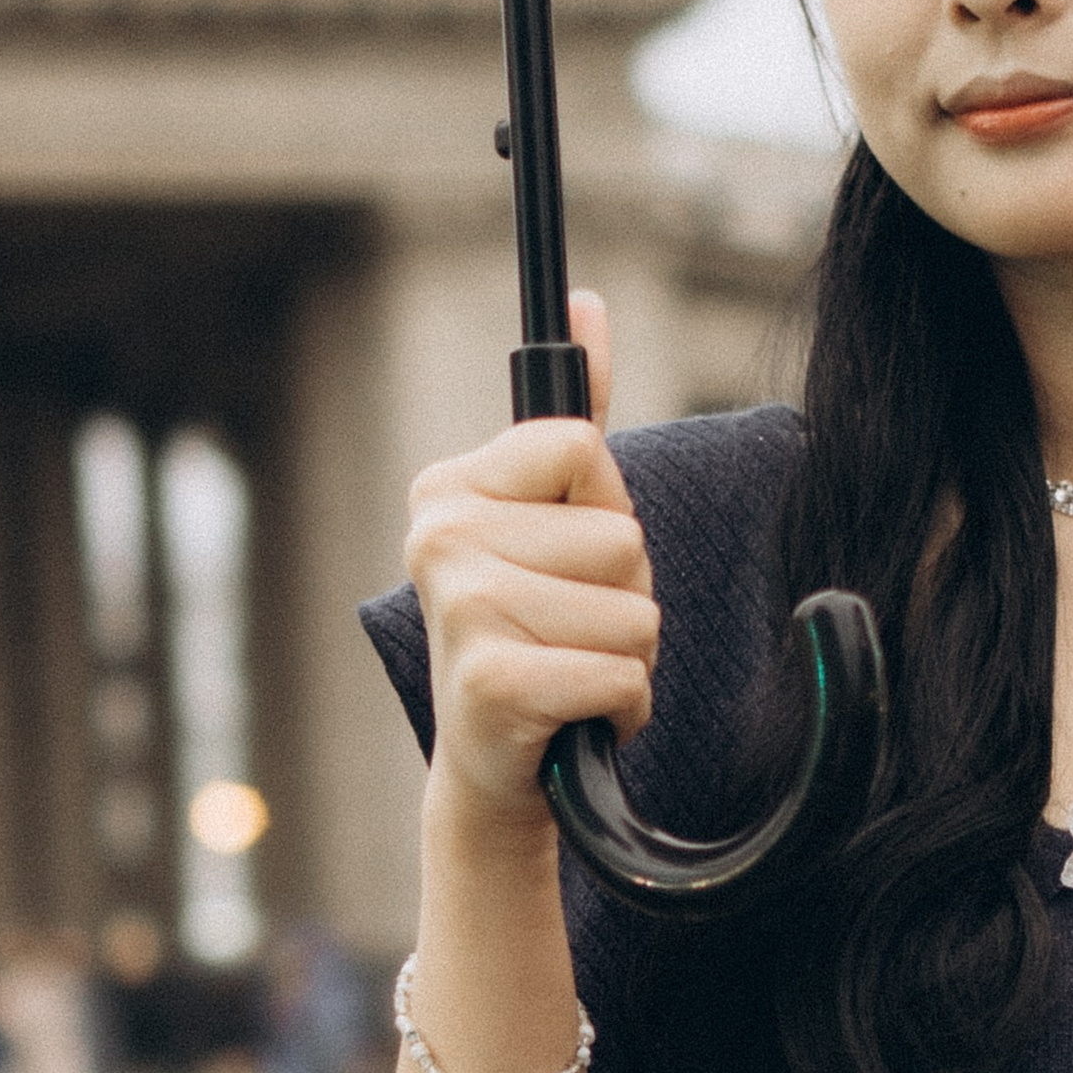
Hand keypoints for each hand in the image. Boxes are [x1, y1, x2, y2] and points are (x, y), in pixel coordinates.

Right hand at [402, 291, 659, 840]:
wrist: (496, 772)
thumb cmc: (535, 635)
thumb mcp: (551, 520)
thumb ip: (573, 416)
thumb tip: (586, 300)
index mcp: (448, 488)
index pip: (579, 446)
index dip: (600, 509)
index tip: (560, 555)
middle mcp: (438, 539)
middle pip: (620, 536)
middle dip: (624, 594)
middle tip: (568, 631)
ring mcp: (461, 611)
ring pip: (633, 610)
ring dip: (626, 656)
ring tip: (570, 673)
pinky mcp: (493, 684)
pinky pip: (623, 674)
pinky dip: (621, 707)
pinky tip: (572, 718)